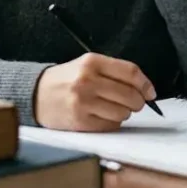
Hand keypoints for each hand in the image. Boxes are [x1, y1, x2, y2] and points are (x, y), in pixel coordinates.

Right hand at [34, 53, 156, 131]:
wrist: (36, 94)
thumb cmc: (67, 80)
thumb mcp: (87, 65)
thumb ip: (114, 72)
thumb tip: (145, 89)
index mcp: (92, 62)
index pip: (130, 72)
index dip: (145, 84)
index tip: (150, 92)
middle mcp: (87, 81)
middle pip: (130, 94)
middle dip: (137, 102)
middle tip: (133, 102)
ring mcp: (83, 102)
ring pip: (123, 112)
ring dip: (124, 113)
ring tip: (111, 108)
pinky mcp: (80, 121)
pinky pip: (110, 125)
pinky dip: (111, 122)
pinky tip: (101, 116)